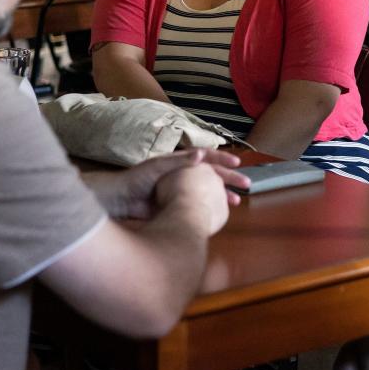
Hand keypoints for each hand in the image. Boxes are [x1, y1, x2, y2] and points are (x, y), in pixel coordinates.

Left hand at [106, 149, 249, 218]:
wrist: (121, 200)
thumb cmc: (136, 179)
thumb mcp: (157, 167)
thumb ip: (179, 161)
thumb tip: (201, 154)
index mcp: (180, 162)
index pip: (207, 157)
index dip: (223, 159)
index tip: (238, 164)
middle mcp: (184, 174)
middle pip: (212, 174)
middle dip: (230, 179)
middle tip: (247, 184)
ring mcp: (182, 190)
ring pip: (208, 191)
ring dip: (223, 195)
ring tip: (237, 202)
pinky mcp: (178, 204)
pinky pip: (199, 205)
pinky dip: (211, 208)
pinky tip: (219, 215)